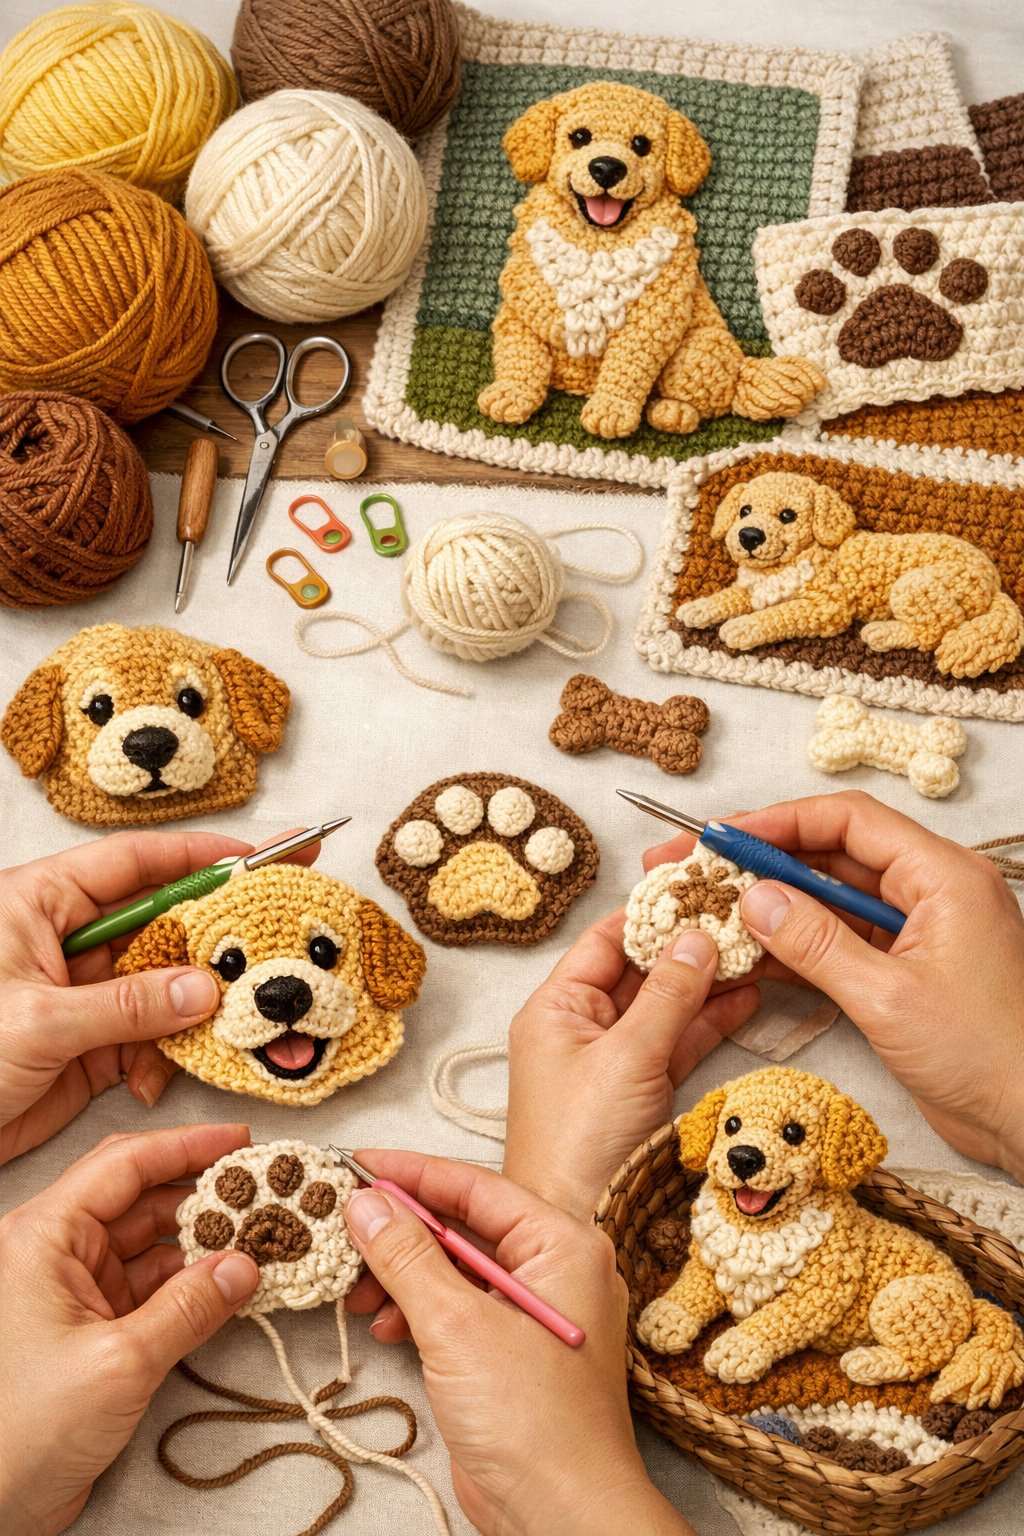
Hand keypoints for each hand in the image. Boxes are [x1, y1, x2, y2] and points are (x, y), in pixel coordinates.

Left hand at [0, 829, 316, 1163]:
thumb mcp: (34, 1021)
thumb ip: (125, 1004)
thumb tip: (202, 989)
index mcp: (41, 904)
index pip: (136, 863)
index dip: (201, 857)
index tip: (262, 857)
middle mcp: (66, 942)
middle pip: (161, 921)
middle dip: (216, 935)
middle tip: (279, 928)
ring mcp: (81, 996)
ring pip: (165, 985)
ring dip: (196, 1007)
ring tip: (234, 1016)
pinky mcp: (88, 1047)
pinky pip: (150, 1038)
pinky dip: (165, 1057)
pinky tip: (157, 1077)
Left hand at [0, 1124, 258, 1534]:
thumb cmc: (21, 1430)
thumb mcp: (119, 1363)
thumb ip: (189, 1308)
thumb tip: (245, 1266)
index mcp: (44, 1236)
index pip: (124, 1164)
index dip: (186, 1145)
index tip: (239, 1141)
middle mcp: (57, 1252)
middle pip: (141, 1198)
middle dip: (203, 1194)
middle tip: (263, 1192)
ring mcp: (74, 1290)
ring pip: (151, 1243)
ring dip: (203, 1241)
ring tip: (259, 1237)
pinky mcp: (91, 1327)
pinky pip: (151, 1286)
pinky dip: (192, 1282)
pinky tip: (231, 1282)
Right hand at [344, 1153, 692, 1535]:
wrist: (562, 1515)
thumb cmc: (533, 1419)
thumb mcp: (457, 1325)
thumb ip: (408, 1256)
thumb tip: (366, 1202)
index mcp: (562, 1243)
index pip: (476, 1185)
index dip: (412, 1172)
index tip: (358, 1161)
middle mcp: (553, 1269)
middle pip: (463, 1224)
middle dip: (401, 1230)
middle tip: (344, 1227)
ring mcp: (532, 1312)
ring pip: (454, 1268)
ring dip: (402, 1273)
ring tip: (357, 1288)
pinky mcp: (511, 1352)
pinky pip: (457, 1308)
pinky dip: (417, 1310)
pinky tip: (385, 1324)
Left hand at [502, 909, 758, 1218]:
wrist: (579, 1228)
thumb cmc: (579, 1144)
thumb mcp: (626, 1058)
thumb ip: (667, 996)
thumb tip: (697, 938)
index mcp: (555, 1008)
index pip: (605, 940)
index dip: (649, 912)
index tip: (695, 887)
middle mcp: (579, 1028)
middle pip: (637, 969)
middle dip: (687, 945)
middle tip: (737, 915)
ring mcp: (610, 1060)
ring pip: (663, 1006)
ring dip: (705, 982)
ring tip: (755, 949)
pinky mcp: (638, 1091)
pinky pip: (676, 1042)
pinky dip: (709, 1021)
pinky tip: (745, 997)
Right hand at [643, 791, 1023, 1180]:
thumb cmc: (988, 1056)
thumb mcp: (889, 998)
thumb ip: (816, 944)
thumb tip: (754, 899)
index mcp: (943, 876)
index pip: (850, 820)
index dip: (781, 822)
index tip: (723, 836)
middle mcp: (929, 893)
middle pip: (832, 854)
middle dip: (763, 860)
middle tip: (698, 867)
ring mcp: (914, 933)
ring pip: (829, 900)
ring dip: (772, 905)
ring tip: (708, 906)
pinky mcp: (901, 973)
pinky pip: (837, 943)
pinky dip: (793, 947)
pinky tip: (744, 951)